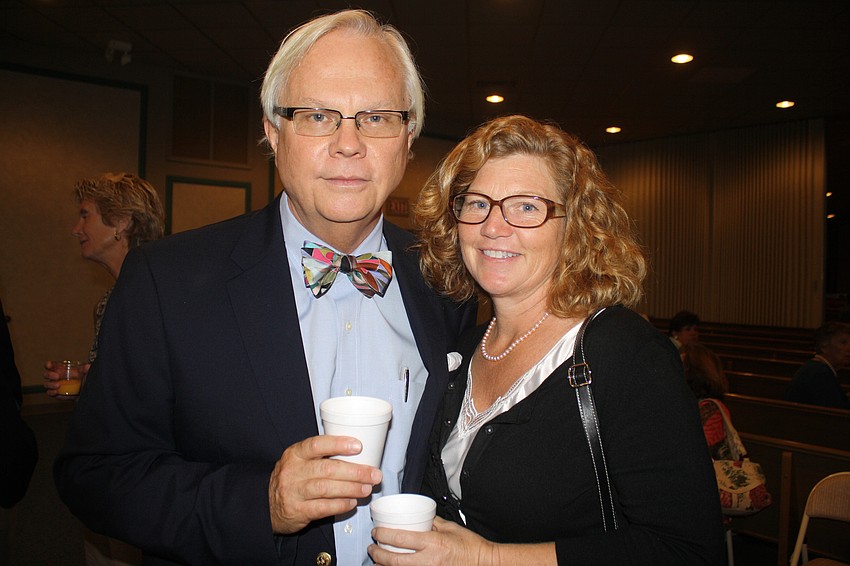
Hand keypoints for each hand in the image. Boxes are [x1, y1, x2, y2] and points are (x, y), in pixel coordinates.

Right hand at [43, 361, 89, 396]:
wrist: (90, 394)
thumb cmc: (88, 382)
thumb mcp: (89, 374)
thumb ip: (88, 370)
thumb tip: (87, 366)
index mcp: (64, 370)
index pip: (53, 365)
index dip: (49, 365)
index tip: (49, 365)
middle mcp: (59, 377)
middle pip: (47, 374)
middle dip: (49, 374)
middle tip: (56, 376)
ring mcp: (57, 386)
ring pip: (47, 384)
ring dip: (50, 384)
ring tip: (57, 385)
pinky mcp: (59, 394)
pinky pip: (51, 394)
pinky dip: (52, 393)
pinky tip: (56, 392)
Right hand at [268, 434, 381, 533]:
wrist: (266, 505)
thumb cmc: (291, 479)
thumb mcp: (299, 462)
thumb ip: (321, 457)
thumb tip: (358, 456)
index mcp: (295, 454)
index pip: (317, 444)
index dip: (338, 444)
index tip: (358, 446)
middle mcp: (293, 471)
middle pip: (327, 469)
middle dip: (355, 471)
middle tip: (373, 474)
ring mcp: (293, 492)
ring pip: (326, 488)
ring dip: (351, 488)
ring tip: (366, 488)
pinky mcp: (297, 511)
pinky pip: (322, 508)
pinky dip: (340, 505)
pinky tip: (352, 502)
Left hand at [369, 516, 496, 565]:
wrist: (484, 563)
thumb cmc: (471, 547)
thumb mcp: (451, 528)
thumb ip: (433, 522)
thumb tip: (421, 517)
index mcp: (433, 543)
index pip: (400, 538)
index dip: (383, 535)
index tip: (376, 531)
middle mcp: (428, 560)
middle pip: (394, 559)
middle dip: (378, 554)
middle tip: (372, 548)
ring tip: (377, 561)